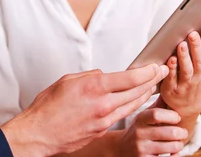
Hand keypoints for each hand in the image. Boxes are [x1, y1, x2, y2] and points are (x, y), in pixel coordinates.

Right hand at [1, 64, 168, 156]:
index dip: (146, 71)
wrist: (40, 134)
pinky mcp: (102, 130)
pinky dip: (130, 107)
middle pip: (136, 91)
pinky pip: (121, 116)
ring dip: (144, 95)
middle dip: (152, 81)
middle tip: (161, 73)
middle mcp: (103, 104)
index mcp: (94, 87)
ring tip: (152, 86)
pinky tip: (133, 102)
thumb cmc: (48, 107)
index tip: (154, 66)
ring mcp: (104, 120)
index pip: (130, 78)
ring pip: (132, 105)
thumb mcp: (67, 80)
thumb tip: (102, 75)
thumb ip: (88, 75)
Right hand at [118, 97, 187, 156]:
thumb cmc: (139, 128)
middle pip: (168, 132)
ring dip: (179, 145)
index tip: (178, 117)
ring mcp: (141, 148)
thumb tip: (171, 84)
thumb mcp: (145, 115)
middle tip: (183, 132)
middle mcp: (139, 133)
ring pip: (170, 147)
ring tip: (178, 142)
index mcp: (141, 118)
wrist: (121, 148)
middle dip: (181, 132)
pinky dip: (173, 156)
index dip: (172, 116)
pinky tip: (172, 152)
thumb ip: (158, 104)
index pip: (157, 114)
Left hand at [160, 21, 200, 118]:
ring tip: (182, 44)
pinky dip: (171, 69)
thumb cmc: (198, 80)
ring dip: (184, 57)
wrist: (187, 106)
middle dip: (197, 46)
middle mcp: (199, 76)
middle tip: (193, 33)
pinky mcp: (172, 88)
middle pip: (200, 60)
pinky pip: (171, 78)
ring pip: (187, 70)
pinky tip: (170, 59)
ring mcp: (186, 83)